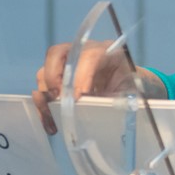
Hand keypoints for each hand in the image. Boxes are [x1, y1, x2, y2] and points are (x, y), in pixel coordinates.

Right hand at [32, 40, 164, 134]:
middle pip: (57, 53)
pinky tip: (50, 122)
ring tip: (53, 118)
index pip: (90, 55)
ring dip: (45, 96)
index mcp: (107, 51)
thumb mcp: (130, 91)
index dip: (81, 75)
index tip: (78, 97)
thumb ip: (117, 97)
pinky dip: (43, 106)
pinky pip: (43, 88)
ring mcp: (68, 64)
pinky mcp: (59, 78)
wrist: (129, 87)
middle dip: (53, 77)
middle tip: (58, 99)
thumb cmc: (130, 86)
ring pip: (45, 70)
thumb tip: (100, 108)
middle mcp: (83, 52)